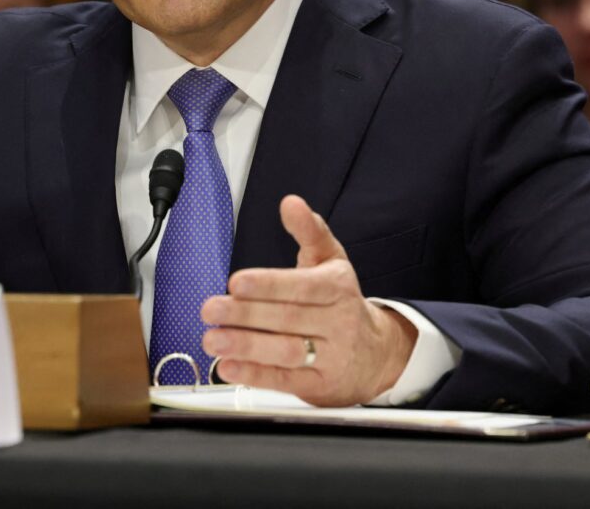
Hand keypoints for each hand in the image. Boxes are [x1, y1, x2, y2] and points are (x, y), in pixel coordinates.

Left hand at [200, 194, 415, 405]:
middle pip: (288, 318)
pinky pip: (286, 380)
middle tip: (211, 309)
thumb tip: (291, 203)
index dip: (268, 284)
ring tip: (213, 339)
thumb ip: (309, 231)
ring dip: (246, 347)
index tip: (236, 282)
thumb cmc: (343, 301)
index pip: (302, 286)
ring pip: (286, 351)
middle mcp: (338, 322)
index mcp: (338, 287)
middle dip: (245, 315)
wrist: (379, 354)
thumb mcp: (331, 260)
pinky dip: (255, 374)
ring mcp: (331, 357)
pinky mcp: (321, 386)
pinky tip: (229, 367)